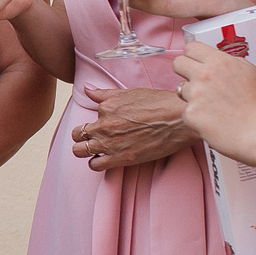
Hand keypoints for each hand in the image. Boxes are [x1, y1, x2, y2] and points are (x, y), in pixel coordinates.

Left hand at [69, 87, 193, 171]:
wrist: (178, 120)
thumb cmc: (159, 103)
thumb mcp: (129, 93)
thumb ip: (105, 94)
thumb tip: (87, 89)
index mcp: (105, 108)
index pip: (86, 119)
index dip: (91, 125)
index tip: (98, 127)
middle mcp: (104, 126)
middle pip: (77, 136)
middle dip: (82, 138)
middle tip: (92, 139)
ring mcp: (110, 143)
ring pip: (80, 152)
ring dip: (86, 151)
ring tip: (96, 150)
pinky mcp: (120, 158)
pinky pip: (95, 165)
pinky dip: (97, 163)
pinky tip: (106, 160)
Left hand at [171, 40, 255, 166]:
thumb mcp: (255, 75)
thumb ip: (234, 66)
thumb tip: (223, 63)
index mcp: (222, 62)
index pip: (191, 48)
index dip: (193, 56)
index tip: (197, 64)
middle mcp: (205, 75)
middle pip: (178, 64)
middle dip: (185, 72)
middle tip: (198, 84)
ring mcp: (196, 95)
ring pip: (181, 90)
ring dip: (193, 98)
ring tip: (214, 109)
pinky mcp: (192, 115)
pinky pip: (187, 113)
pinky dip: (197, 119)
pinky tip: (215, 123)